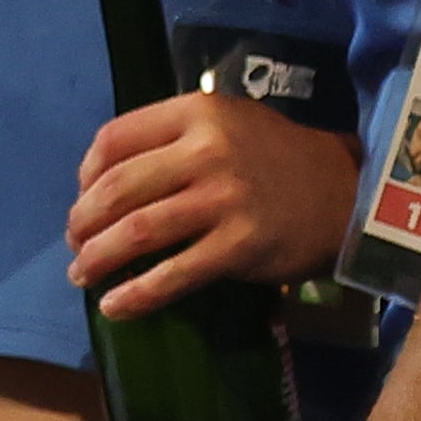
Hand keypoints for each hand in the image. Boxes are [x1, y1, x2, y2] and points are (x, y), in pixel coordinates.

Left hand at [67, 89, 358, 315]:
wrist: (345, 193)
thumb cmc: (274, 157)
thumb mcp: (225, 122)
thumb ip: (170, 138)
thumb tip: (101, 180)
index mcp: (195, 113)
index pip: (114, 138)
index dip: (85, 173)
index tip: (82, 197)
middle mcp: (206, 150)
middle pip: (118, 187)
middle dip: (83, 221)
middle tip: (75, 243)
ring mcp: (224, 199)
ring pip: (139, 230)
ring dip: (99, 257)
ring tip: (82, 274)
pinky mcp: (240, 245)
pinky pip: (175, 274)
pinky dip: (137, 293)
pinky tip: (116, 306)